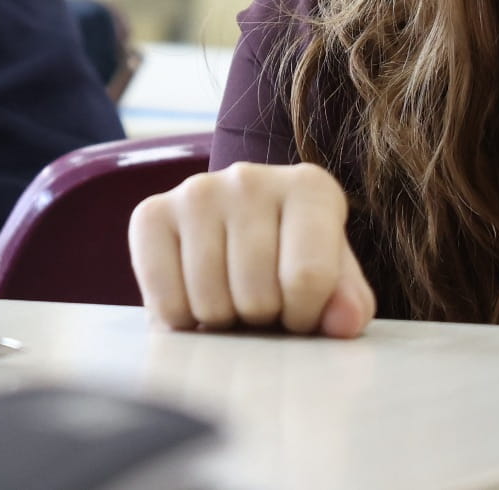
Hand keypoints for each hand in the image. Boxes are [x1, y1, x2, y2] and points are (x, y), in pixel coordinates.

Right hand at [129, 163, 374, 337]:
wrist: (235, 242)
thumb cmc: (290, 264)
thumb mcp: (333, 281)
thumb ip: (347, 301)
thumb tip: (345, 321)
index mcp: (310, 187)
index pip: (308, 278)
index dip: (304, 315)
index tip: (300, 307)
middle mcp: (250, 177)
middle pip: (257, 295)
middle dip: (261, 318)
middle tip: (260, 301)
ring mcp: (197, 192)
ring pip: (210, 303)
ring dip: (221, 321)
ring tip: (231, 296)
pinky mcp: (150, 215)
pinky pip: (166, 303)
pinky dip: (181, 321)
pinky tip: (195, 295)